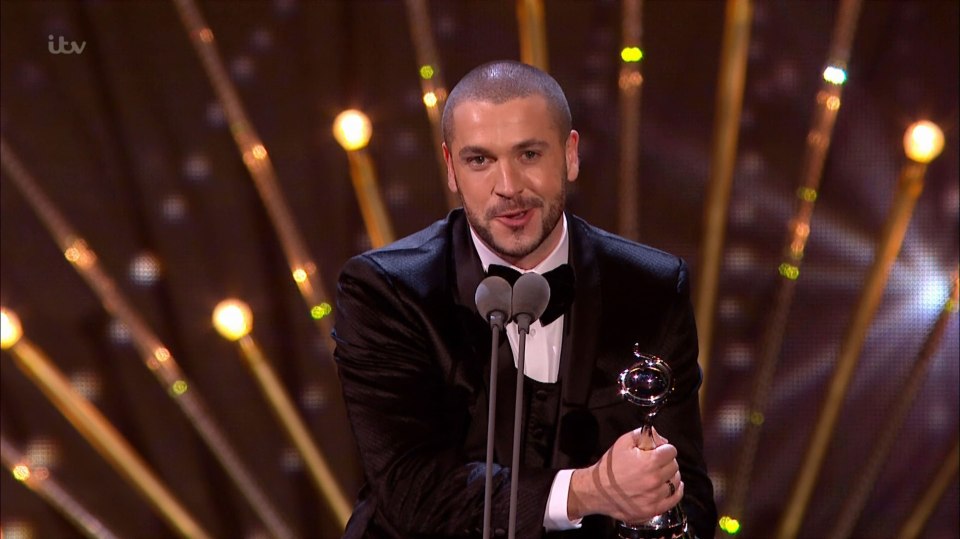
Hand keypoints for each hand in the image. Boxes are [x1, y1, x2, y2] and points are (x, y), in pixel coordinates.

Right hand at [567, 427, 683, 522]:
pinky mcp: (653, 509)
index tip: (658, 451)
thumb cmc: (609, 467)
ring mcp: (655, 497)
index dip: (664, 449)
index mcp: (650, 462)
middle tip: (656, 463)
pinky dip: (675, 492)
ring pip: (675, 482)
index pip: (671, 451)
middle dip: (667, 462)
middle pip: (674, 466)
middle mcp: (655, 480)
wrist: (596, 491)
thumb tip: (661, 439)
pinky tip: (670, 487)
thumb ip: (643, 435)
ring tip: (660, 475)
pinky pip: (674, 499)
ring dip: (670, 476)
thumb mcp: (623, 443)